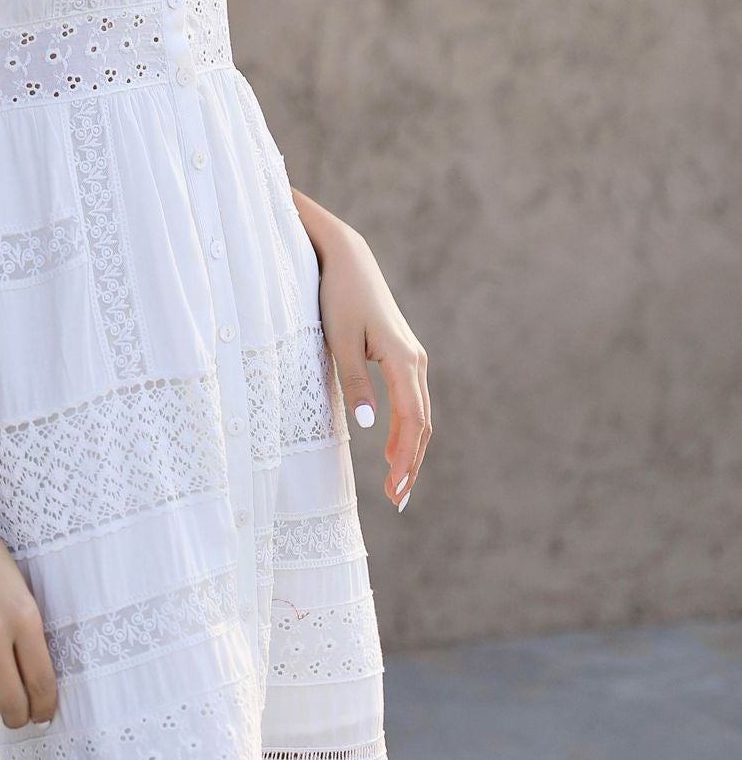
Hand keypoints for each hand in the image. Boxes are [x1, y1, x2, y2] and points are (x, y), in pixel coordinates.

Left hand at [293, 202, 431, 511]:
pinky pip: (412, 400)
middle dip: (411, 464)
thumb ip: (356, 383)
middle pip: (422, 423)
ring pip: (420, 414)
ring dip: (410, 450)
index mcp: (402, 358)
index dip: (405, 458)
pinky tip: (394, 449)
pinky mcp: (402, 355)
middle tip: (397, 501)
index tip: (395, 491)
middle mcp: (415, 360)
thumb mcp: (340, 340)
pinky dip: (407, 429)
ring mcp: (412, 357)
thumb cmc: (338, 296)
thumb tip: (372, 427)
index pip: (412, 420)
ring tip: (397, 485)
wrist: (347, 259)